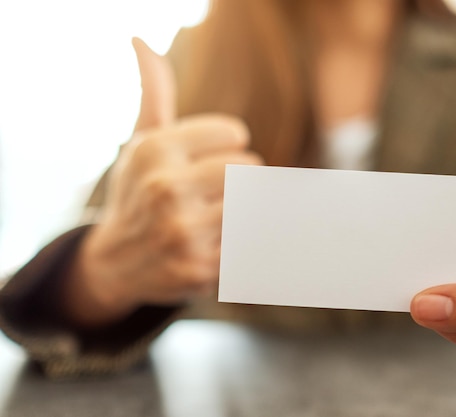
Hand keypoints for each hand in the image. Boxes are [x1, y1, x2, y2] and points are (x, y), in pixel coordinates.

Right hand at [65, 38, 262, 325]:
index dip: (229, 146)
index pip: (235, 134)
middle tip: (220, 189)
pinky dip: (247, 239)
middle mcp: (166, 189)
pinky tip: (223, 240)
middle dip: (242, 177)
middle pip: (250, 167)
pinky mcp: (201, 270)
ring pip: (256, 204)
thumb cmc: (139, 191)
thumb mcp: (141, 141)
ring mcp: (183, 232)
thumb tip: (139, 39)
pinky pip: (252, 242)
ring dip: (248, 207)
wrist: (115, 262)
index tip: (211, 159)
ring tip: (224, 212)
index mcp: (155, 150)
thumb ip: (154, 92)